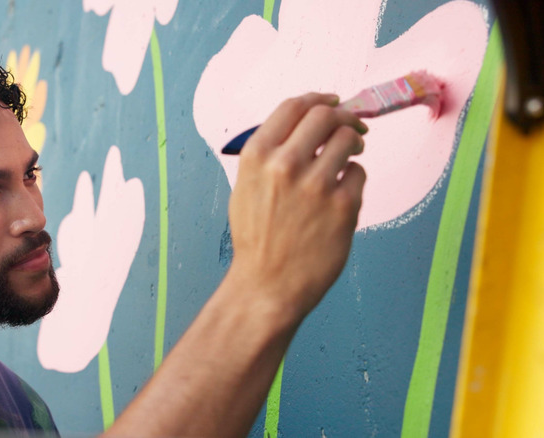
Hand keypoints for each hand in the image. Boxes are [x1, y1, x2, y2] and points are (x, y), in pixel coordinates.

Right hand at [228, 93, 366, 318]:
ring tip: (348, 160)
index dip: (317, 98)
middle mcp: (285, 164)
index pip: (293, 106)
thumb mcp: (245, 186)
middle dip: (343, 117)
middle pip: (326, 115)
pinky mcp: (343, 206)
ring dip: (353, 144)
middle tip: (352, 128)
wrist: (266, 285)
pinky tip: (341, 196)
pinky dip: (353, 179)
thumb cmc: (256, 238)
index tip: (332, 100)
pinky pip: (358, 174)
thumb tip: (304, 126)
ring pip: (348, 139)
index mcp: (257, 156)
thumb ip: (270, 153)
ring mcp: (315, 185)